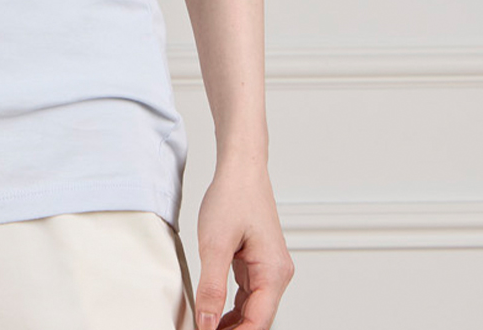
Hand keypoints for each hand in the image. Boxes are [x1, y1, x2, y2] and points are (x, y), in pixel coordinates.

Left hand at [193, 161, 293, 329]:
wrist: (241, 168)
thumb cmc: (233, 196)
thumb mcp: (214, 244)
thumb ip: (212, 288)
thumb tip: (207, 324)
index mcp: (273, 273)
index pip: (258, 324)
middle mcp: (277, 275)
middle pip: (258, 320)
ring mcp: (269, 269)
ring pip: (253, 310)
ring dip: (231, 324)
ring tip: (205, 327)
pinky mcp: (258, 263)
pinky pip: (248, 296)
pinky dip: (232, 308)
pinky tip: (213, 313)